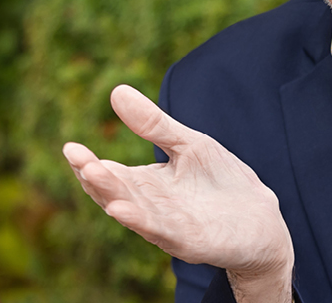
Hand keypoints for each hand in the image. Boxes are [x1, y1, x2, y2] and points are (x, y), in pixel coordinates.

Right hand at [62, 85, 293, 302]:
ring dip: (113, 197)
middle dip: (96, 178)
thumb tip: (116, 90)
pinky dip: (141, 222)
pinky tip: (123, 211)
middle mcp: (150, 207)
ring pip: (134, 213)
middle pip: (116, 193)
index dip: (89, 163)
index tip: (71, 147)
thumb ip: (154, 125)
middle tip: (79, 159)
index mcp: (146, 184)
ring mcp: (168, 226)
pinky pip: (161, 232)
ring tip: (93, 177)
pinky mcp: (190, 242)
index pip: (110, 174)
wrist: (260, 219)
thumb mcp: (189, 145)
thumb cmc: (220, 182)